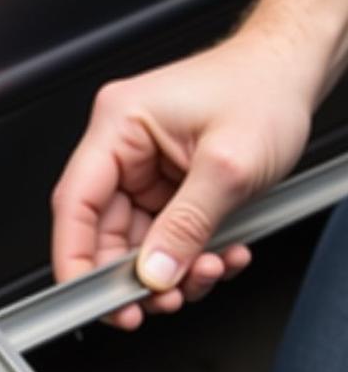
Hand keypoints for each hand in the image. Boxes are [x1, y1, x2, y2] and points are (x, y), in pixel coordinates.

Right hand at [51, 32, 312, 327]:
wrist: (297, 68)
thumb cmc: (266, 85)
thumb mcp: (229, 165)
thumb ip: (187, 225)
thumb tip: (154, 273)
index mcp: (118, 125)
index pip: (75, 204)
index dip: (74, 256)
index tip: (87, 298)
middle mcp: (123, 148)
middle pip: (103, 232)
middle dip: (134, 274)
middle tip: (158, 302)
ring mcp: (144, 170)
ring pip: (136, 243)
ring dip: (169, 271)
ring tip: (204, 274)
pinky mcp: (167, 187)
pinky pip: (164, 237)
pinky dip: (189, 257)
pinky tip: (218, 256)